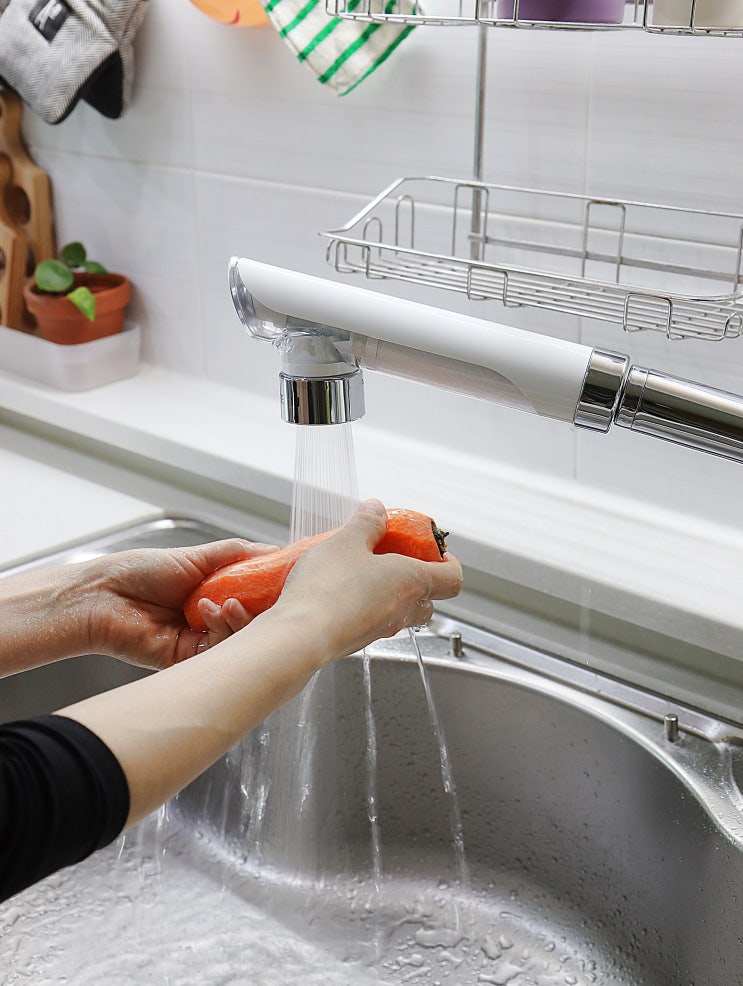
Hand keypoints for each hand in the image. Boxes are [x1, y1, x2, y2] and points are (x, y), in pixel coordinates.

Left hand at [83, 539, 276, 668]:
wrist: (100, 597)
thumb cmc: (138, 572)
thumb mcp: (194, 555)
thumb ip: (235, 554)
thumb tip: (272, 550)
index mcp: (213, 592)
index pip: (254, 596)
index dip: (270, 592)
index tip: (286, 583)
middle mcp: (209, 618)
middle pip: (251, 621)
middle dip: (261, 610)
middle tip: (266, 598)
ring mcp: (199, 640)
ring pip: (238, 640)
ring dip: (240, 621)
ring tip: (228, 603)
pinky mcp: (187, 660)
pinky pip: (217, 655)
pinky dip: (221, 635)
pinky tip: (211, 616)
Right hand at [272, 499, 462, 664]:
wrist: (299, 636)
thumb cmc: (327, 589)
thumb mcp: (346, 542)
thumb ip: (366, 524)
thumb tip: (377, 510)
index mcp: (412, 583)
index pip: (453, 578)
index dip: (449, 563)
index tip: (434, 550)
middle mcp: (402, 611)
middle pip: (428, 599)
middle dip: (418, 578)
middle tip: (395, 557)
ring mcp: (380, 630)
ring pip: (399, 611)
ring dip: (388, 592)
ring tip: (361, 570)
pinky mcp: (357, 641)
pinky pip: (372, 621)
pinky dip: (365, 606)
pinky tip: (339, 591)